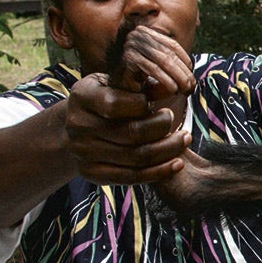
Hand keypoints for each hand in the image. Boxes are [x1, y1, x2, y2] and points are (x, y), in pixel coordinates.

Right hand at [65, 73, 189, 184]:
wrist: (81, 126)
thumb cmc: (109, 99)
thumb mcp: (122, 85)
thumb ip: (146, 86)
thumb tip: (173, 87)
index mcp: (82, 95)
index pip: (116, 105)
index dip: (144, 106)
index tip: (162, 106)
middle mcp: (78, 124)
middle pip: (132, 132)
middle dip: (164, 129)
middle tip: (181, 126)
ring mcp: (81, 151)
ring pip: (136, 156)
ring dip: (169, 150)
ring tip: (184, 141)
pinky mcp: (91, 172)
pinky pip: (131, 177)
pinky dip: (159, 171)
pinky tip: (177, 163)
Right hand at [112, 25, 195, 100]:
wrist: (112, 86)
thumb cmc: (136, 79)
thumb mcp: (155, 67)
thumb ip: (170, 65)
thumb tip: (191, 71)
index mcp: (146, 33)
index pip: (172, 45)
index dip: (185, 59)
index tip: (192, 74)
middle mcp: (138, 35)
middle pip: (169, 53)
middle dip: (184, 72)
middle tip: (192, 87)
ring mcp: (132, 45)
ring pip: (164, 61)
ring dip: (179, 77)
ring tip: (186, 90)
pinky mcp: (128, 58)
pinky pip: (153, 69)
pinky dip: (166, 80)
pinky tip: (174, 90)